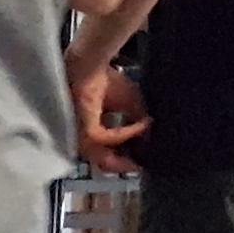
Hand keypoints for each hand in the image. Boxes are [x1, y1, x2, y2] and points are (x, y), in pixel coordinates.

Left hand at [65, 55, 148, 174]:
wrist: (91, 64)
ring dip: (128, 152)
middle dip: (125, 166)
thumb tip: (150, 136)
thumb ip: (138, 122)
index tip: (143, 163)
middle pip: (104, 162)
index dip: (125, 160)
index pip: (107, 154)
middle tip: (142, 168)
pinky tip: (142, 124)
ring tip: (146, 146)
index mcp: (92, 134)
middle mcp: (84, 137)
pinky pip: (111, 138)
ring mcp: (82, 135)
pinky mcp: (85, 129)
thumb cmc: (104, 80)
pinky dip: (128, 133)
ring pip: (105, 157)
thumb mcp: (130, 104)